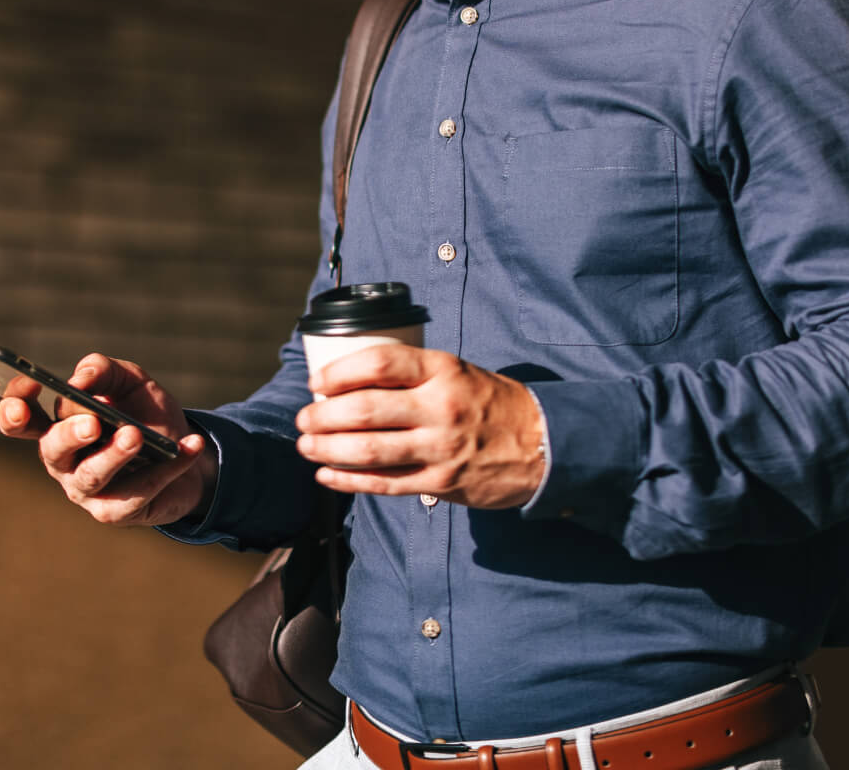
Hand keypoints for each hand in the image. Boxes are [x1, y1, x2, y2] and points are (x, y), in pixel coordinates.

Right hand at [0, 354, 215, 526]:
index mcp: (58, 426)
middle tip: (93, 423)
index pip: (22, 419)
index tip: (27, 387)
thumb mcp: (130, 383)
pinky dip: (169, 466)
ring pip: (93, 475)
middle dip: (70, 434)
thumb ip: (104, 372)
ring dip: (115, 455)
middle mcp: (64, 461)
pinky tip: (190, 445)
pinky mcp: (116, 511)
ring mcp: (87, 490)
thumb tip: (81, 378)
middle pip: (53, 449)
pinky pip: (140, 490)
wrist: (185, 451)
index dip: (16, 406)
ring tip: (136, 436)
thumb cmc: (145, 414)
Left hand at [294, 344, 544, 509]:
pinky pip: (384, 484)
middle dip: (324, 415)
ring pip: (369, 450)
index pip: (381, 364)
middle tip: (305, 418)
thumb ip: (415, 376)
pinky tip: (327, 476)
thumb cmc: (492, 403)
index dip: (340, 372)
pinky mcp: (441, 484)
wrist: (543, 444)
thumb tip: (356, 381)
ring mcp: (440, 449)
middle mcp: (440, 408)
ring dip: (328, 449)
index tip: (318, 380)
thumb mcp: (459, 372)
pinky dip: (349, 481)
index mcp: (443, 371)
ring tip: (306, 445)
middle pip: (366, 410)